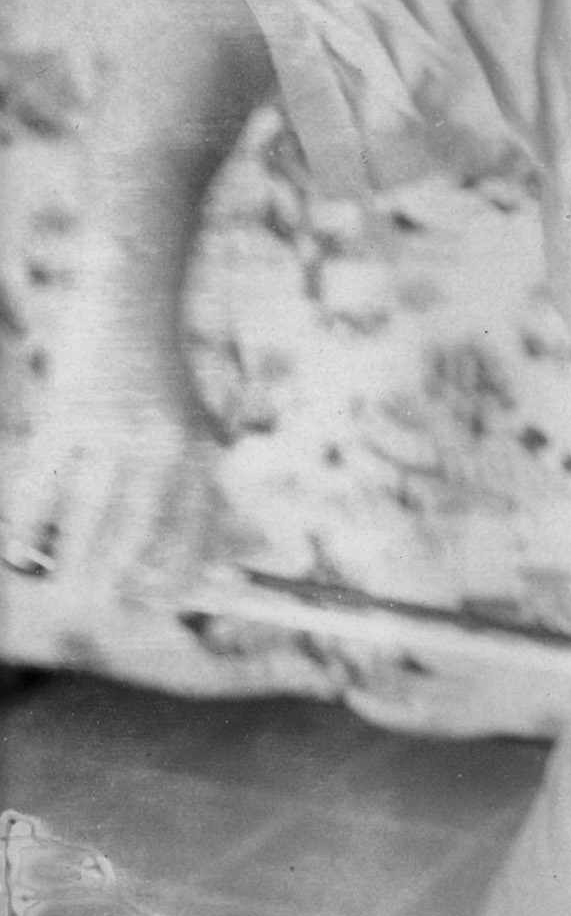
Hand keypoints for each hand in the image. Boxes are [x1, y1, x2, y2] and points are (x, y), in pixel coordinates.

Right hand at [4, 340, 227, 646]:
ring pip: (85, 517)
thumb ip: (199, 492)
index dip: (171, 576)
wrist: (131, 310)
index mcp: (200, 454)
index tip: (151, 603)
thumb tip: (202, 566)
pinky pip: (42, 486)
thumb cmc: (167, 385)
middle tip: (96, 604)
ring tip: (62, 588)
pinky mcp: (65, 419)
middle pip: (136, 533)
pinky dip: (29, 523)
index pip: (192, 533)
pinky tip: (22, 547)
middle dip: (113, 580)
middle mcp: (161, 447)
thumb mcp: (199, 431)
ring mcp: (111, 433)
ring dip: (71, 561)